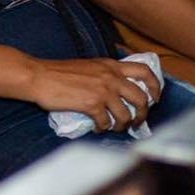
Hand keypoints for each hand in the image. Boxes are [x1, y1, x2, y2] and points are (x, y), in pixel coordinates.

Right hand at [25, 57, 161, 131]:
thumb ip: (105, 75)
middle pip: (141, 98)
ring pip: (126, 114)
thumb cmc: (58, 72)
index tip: (154, 98)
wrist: (39, 76)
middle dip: (142, 114)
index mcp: (111, 65)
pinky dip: (103, 128)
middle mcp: (111, 77)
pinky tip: (97, 127)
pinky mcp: (91, 105)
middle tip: (136, 121)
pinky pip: (106, 123)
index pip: (144, 71)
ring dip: (122, 125)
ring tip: (114, 127)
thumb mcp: (88, 66)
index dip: (155, 86)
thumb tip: (116, 91)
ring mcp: (102, 91)